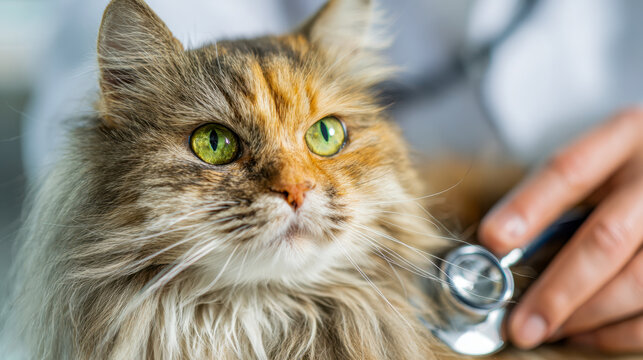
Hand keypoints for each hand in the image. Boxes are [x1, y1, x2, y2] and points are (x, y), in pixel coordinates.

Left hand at [479, 108, 642, 352]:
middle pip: (607, 237)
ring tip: (546, 331)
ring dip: (587, 317)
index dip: (529, 207)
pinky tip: (585, 333)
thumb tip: (500, 247)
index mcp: (625, 138)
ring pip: (638, 281)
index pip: (570, 169)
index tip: (493, 240)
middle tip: (520, 326)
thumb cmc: (624, 172)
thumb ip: (551, 197)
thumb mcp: (595, 161)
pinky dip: (618, 332)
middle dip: (559, 289)